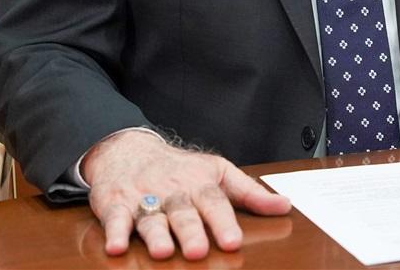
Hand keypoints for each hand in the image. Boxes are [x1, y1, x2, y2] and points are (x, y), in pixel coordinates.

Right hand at [82, 130, 291, 259]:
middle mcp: (172, 192)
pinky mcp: (116, 204)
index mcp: (199, 184)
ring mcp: (143, 198)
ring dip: (155, 234)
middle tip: (198, 251)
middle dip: (190, 231)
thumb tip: (285, 206)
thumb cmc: (180, 168)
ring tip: (162, 251)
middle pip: (182, 212)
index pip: (214, 202)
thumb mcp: (218, 172)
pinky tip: (116, 246)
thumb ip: (249, 192)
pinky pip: (114, 218)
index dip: (223, 222)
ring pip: (151, 217)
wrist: (128, 148)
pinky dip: (114, 231)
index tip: (232, 241)